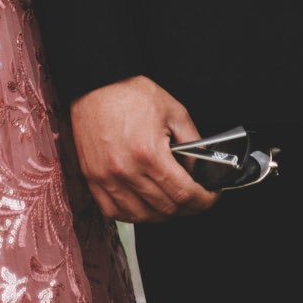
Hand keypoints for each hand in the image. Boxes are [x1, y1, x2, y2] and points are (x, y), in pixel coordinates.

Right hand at [70, 76, 217, 222]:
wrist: (95, 85)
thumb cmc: (131, 93)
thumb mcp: (174, 111)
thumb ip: (193, 144)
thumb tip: (200, 172)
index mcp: (148, 153)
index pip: (184, 195)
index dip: (204, 201)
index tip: (210, 197)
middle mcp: (125, 171)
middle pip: (165, 210)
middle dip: (188, 208)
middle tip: (195, 197)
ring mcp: (106, 179)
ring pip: (142, 217)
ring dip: (162, 214)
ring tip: (171, 199)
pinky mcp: (92, 179)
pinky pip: (115, 213)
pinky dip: (134, 214)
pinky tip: (144, 203)